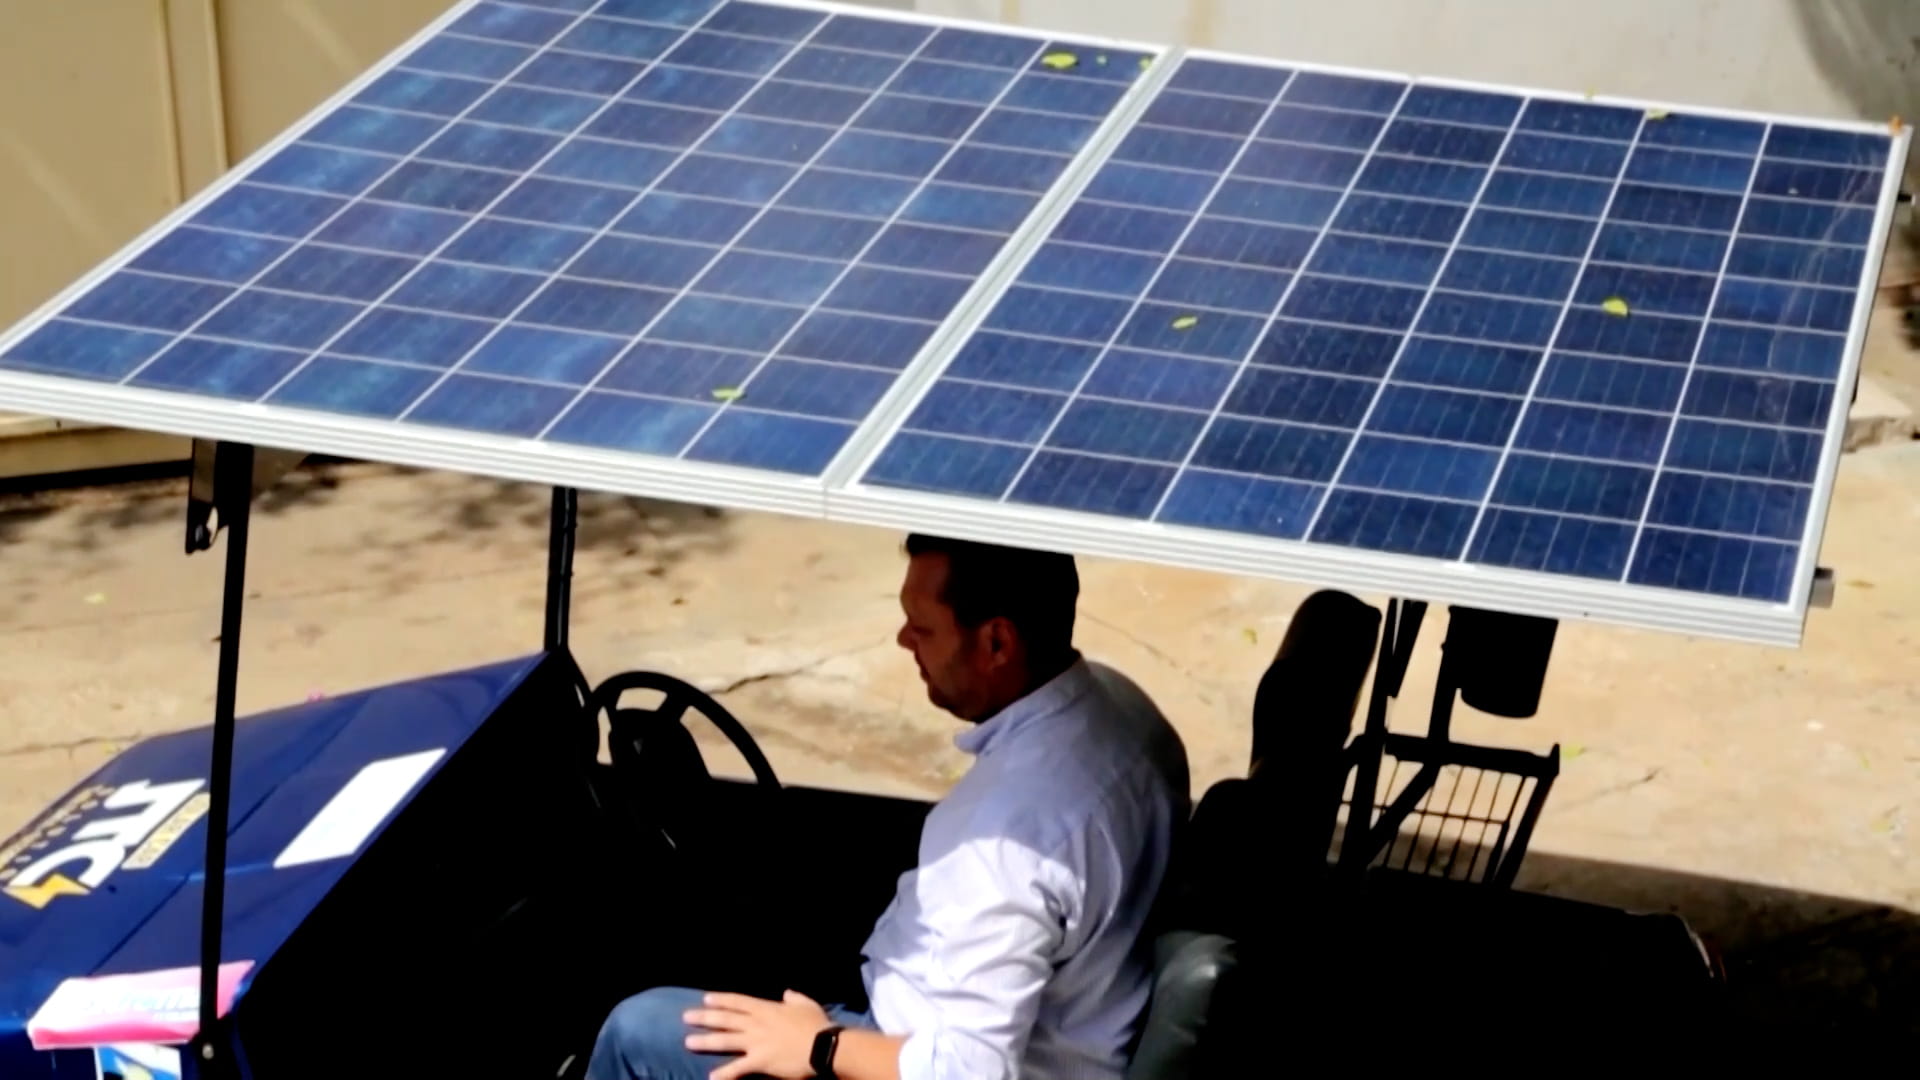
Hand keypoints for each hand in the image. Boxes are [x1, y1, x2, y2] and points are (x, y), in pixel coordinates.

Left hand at [683, 989, 831, 1079]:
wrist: (823, 1046)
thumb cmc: (817, 1025)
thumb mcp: (807, 1005)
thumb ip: (795, 998)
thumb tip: (787, 993)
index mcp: (767, 1009)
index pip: (739, 1002)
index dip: (722, 1000)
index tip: (706, 998)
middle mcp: (757, 1024)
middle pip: (726, 1019)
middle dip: (705, 1017)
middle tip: (686, 1017)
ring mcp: (756, 1042)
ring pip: (725, 1040)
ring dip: (705, 1041)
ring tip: (688, 1042)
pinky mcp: (759, 1061)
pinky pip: (737, 1068)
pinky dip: (724, 1073)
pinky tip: (711, 1077)